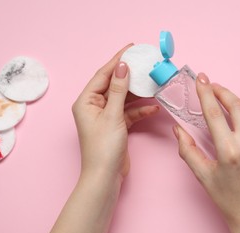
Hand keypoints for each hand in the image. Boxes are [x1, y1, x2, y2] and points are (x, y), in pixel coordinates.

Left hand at [72, 44, 158, 182]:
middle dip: (130, 76)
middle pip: (114, 85)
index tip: (131, 48)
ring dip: (138, 94)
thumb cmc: (103, 148)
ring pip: (124, 99)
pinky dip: (140, 110)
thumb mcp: (112, 115)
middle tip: (145, 64)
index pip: (103, 74)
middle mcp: (94, 106)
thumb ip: (118, 90)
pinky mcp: (116, 125)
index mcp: (86, 101)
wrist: (105, 176)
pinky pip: (129, 112)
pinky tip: (153, 107)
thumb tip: (122, 66)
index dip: (117, 60)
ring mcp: (105, 116)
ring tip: (153, 84)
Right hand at [174, 73, 239, 232]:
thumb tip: (178, 129)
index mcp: (228, 152)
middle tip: (212, 86)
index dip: (205, 93)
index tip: (201, 79)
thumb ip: (187, 149)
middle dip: (222, 91)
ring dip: (239, 104)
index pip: (214, 113)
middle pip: (236, 105)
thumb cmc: (228, 198)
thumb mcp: (202, 176)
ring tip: (228, 107)